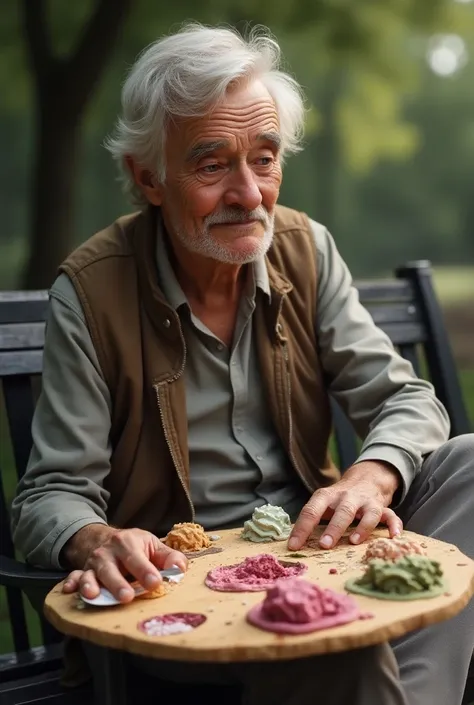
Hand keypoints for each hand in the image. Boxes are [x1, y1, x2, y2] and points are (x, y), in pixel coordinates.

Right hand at [62, 527, 187, 602]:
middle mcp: (108, 552)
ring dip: (91, 585)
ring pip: (90, 574)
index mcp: (127, 543)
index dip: (146, 570)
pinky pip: (74, 577)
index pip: (137, 558)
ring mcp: (93, 563)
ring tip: (93, 595)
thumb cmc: (135, 547)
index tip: (155, 582)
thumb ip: (169, 558)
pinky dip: (70, 583)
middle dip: (118, 583)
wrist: (107, 540)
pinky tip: (69, 591)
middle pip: (111, 568)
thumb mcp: (153, 546)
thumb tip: (180, 569)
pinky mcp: (82, 572)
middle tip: (127, 597)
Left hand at [288, 461, 402, 550]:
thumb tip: (293, 543)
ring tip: (354, 542)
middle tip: (325, 545)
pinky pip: (391, 516)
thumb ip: (312, 518)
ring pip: (368, 513)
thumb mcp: (323, 502)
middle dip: (334, 527)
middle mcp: (347, 497)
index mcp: (327, 496)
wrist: (366, 477)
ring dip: (362, 527)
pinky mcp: (382, 507)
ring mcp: (366, 502)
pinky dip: (394, 526)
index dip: (302, 528)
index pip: (312, 510)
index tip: (294, 546)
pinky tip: (394, 537)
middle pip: (342, 510)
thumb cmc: (338, 498)